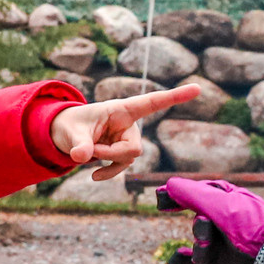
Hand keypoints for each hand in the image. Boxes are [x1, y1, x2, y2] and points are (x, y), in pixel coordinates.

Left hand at [51, 85, 198, 179]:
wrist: (67, 135)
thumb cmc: (70, 125)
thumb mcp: (70, 132)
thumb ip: (78, 144)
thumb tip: (81, 158)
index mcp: (122, 109)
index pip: (152, 103)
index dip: (175, 97)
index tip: (197, 88)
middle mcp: (129, 124)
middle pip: (134, 147)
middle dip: (111, 154)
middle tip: (89, 151)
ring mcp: (127, 139)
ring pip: (128, 159)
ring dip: (107, 162)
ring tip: (85, 155)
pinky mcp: (122, 153)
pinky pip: (122, 166)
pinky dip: (108, 172)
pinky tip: (94, 175)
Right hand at [158, 179, 263, 263]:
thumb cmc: (251, 225)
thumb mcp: (220, 205)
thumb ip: (193, 194)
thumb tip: (168, 185)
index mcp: (229, 203)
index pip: (198, 196)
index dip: (177, 197)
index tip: (159, 200)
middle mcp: (228, 224)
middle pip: (199, 225)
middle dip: (199, 231)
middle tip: (205, 228)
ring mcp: (228, 246)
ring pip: (199, 249)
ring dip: (199, 251)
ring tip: (205, 255)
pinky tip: (173, 261)